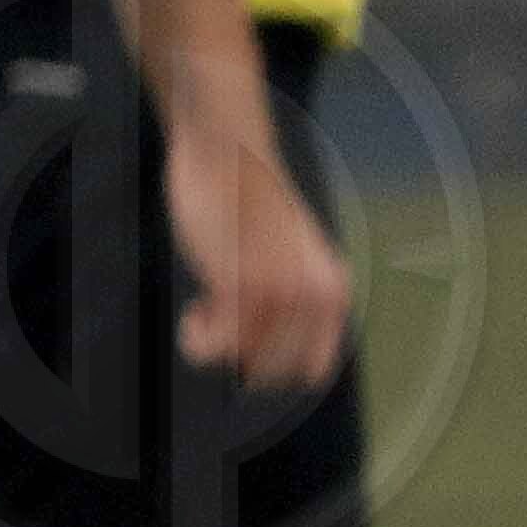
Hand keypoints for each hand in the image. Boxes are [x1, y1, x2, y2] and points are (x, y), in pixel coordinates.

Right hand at [163, 112, 352, 391]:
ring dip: (214, 346)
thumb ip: (289, 297)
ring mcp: (279, 292)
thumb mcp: (287, 256)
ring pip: (242, 362)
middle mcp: (313, 296)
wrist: (227, 154)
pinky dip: (196, 339)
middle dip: (239, 358)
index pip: (313, 368)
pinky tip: (194, 314)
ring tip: (204, 316)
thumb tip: (262, 349)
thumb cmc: (246, 202)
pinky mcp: (240, 283)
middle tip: (221, 326)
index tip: (245, 351)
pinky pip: (215, 345)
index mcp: (331, 291)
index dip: (273, 369)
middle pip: (275, 371)